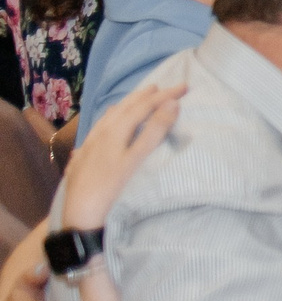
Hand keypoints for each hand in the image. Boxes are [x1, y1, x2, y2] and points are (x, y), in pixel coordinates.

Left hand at [60, 83, 184, 229]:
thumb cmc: (111, 188)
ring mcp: (90, 144)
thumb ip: (154, 131)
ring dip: (126, 105)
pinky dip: (110, 119)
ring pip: (109, 116)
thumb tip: (172, 104)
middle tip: (163, 87)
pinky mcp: (84, 156)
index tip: (185, 86)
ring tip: (137, 98)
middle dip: (145, 96)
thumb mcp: (136, 159)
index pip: (143, 106)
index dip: (165, 95)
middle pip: (125, 107)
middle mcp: (101, 132)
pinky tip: (107, 125)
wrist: (79, 214)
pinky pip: (99, 128)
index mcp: (115, 130)